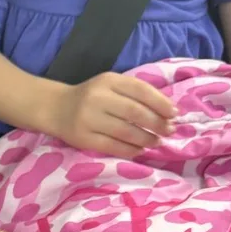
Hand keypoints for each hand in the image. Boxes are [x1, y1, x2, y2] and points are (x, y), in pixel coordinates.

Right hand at [49, 73, 176, 157]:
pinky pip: (112, 146)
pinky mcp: (83, 138)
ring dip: (145, 139)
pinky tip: (139, 150)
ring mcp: (89, 119)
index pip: (140, 90)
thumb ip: (134, 93)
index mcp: (108, 81)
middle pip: (134, 112)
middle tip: (169, 131)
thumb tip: (166, 112)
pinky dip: (129, 150)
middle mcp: (98, 98)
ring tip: (156, 142)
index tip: (174, 114)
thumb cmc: (90, 97)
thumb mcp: (110, 86)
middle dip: (156, 123)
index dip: (161, 103)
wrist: (55, 109)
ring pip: (125, 131)